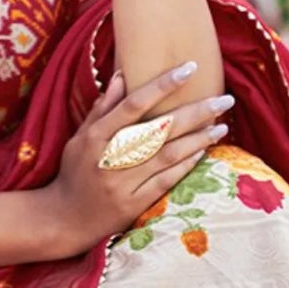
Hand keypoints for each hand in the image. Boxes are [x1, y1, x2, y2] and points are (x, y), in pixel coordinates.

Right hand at [42, 63, 233, 254]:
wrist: (64, 219)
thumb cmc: (75, 172)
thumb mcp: (81, 137)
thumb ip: (103, 108)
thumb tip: (122, 76)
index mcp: (96, 137)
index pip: (134, 105)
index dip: (162, 85)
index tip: (189, 68)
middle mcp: (110, 158)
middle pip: (159, 129)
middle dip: (195, 112)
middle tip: (224, 99)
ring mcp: (122, 183)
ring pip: (167, 155)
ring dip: (198, 139)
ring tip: (221, 126)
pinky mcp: (133, 205)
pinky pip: (165, 181)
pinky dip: (185, 165)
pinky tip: (203, 152)